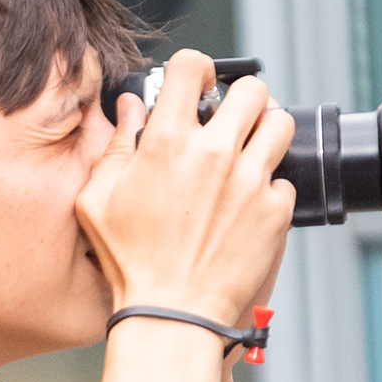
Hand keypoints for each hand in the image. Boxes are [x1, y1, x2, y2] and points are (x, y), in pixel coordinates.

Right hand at [75, 50, 294, 328]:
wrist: (173, 314)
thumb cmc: (129, 262)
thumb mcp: (97, 201)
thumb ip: (114, 146)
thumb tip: (131, 108)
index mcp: (167, 142)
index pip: (192, 67)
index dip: (196, 68)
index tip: (198, 82)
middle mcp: (214, 153)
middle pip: (252, 90)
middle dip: (241, 98)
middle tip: (231, 118)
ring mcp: (250, 181)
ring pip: (280, 125)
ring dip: (265, 131)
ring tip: (249, 151)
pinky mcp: (276, 211)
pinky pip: (284, 180)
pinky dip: (270, 188)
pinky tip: (248, 204)